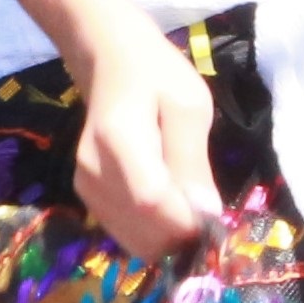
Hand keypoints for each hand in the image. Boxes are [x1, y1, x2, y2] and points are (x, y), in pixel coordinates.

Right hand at [65, 25, 222, 255]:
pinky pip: (127, 233)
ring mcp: (86, 187)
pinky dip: (154, 233)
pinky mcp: (88, 197)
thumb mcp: (189, 106)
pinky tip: (170, 208)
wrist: (109, 62)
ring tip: (190, 209)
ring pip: (135, 240)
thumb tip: (206, 214)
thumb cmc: (156, 76)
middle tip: (208, 216)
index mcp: (118, 141)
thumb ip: (192, 160)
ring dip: (169, 237)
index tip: (218, 221)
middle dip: (182, 236)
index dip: (188, 222)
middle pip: (142, 231)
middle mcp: (93, 171)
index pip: (152, 202)